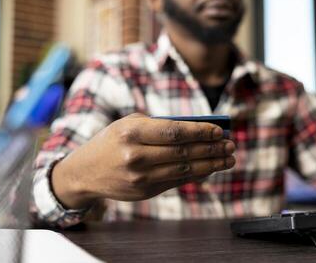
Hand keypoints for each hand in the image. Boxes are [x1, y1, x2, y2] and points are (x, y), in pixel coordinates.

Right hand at [51, 113, 235, 208]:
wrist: (85, 172)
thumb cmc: (112, 141)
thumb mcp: (130, 124)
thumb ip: (160, 126)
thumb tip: (198, 132)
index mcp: (132, 132)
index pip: (175, 131)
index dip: (201, 132)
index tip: (219, 131)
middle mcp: (135, 155)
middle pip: (183, 151)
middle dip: (211, 148)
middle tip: (231, 145)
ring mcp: (140, 176)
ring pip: (184, 169)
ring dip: (211, 164)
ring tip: (228, 158)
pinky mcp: (144, 191)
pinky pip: (176, 180)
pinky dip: (196, 174)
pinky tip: (210, 168)